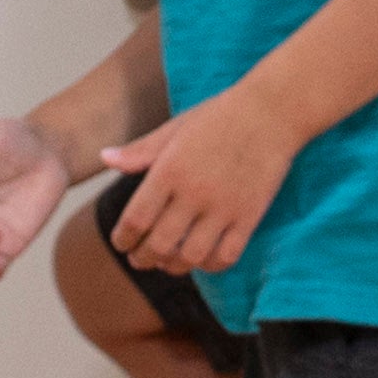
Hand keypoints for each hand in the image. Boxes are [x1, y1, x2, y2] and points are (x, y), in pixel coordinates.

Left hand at [100, 86, 299, 278]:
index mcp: (170, 170)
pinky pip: (226, 256)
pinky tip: (202, 259)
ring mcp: (224, 207)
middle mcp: (194, 192)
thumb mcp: (175, 128)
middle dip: (143, 258)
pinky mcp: (250, 217)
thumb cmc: (220, 116)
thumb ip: (140, 150)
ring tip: (167, 263)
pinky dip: (210, 265)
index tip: (120, 243)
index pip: (136, 218)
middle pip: (160, 244)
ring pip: (191, 257)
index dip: (123, 238)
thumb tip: (104, 159)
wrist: (272, 111)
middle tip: (138, 259)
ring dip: (174, 266)